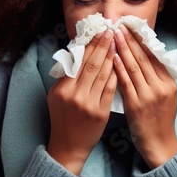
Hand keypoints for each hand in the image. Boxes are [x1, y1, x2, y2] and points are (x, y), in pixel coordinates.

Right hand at [47, 30, 116, 174]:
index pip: (79, 61)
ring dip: (112, 56)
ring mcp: (89, 104)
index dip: (91, 45)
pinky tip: (120, 63)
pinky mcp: (102, 112)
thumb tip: (78, 53)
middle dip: (103, 45)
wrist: (68, 145)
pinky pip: (110, 89)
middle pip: (92, 64)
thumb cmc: (61, 118)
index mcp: (63, 88)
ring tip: (118, 43)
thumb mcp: (56, 95)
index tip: (99, 31)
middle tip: (111, 30)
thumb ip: (66, 76)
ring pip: (104, 74)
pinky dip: (116, 74)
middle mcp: (76, 95)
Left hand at [113, 25, 176, 168]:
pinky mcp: (136, 105)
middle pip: (143, 58)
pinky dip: (118, 68)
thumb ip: (158, 77)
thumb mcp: (167, 95)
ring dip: (123, 49)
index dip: (141, 40)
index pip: (154, 56)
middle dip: (130, 40)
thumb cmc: (160, 119)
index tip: (132, 28)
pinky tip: (111, 57)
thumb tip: (146, 56)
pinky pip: (125, 82)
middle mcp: (160, 87)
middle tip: (120, 26)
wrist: (159, 143)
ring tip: (114, 35)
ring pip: (134, 67)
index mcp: (169, 83)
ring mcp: (148, 96)